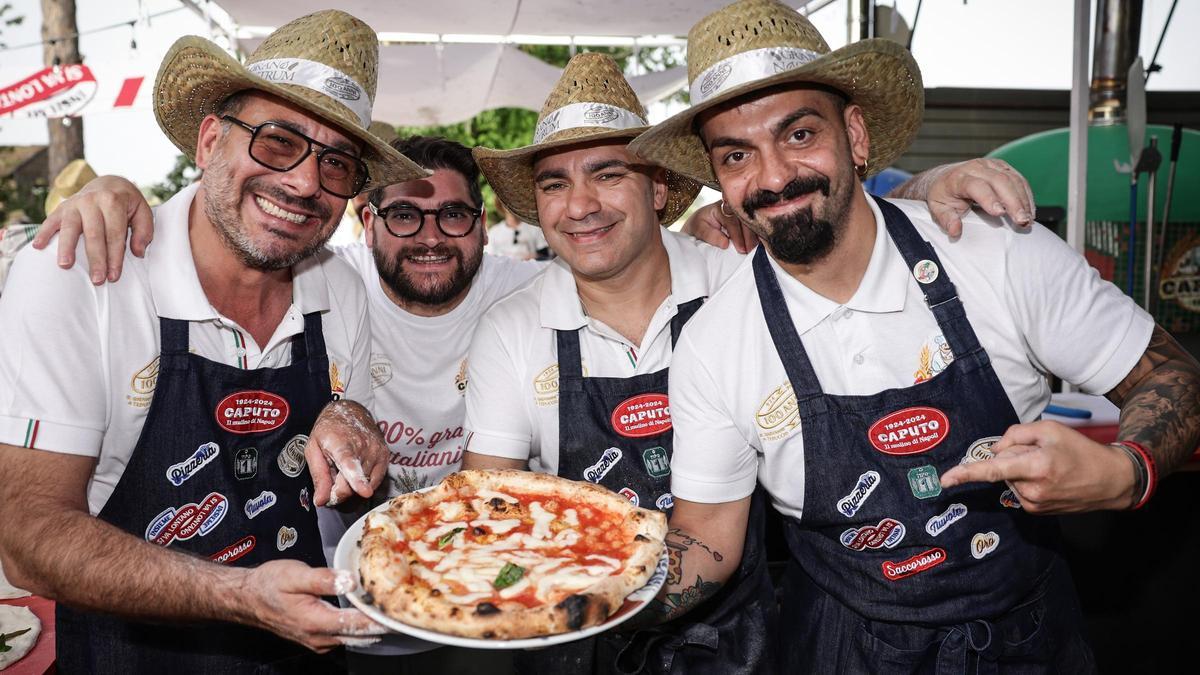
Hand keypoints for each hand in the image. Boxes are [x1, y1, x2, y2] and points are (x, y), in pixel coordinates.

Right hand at [32, 175, 152, 284]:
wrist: (109, 183)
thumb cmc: (127, 203)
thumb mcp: (143, 211)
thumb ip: (144, 231)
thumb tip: (137, 252)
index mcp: (113, 201)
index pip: (114, 234)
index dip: (115, 257)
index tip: (114, 276)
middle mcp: (92, 200)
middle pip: (93, 234)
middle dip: (95, 259)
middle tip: (97, 280)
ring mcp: (74, 203)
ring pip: (70, 228)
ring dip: (66, 248)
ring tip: (65, 265)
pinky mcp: (62, 207)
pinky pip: (50, 220)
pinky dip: (43, 233)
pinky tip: (38, 246)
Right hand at [240, 560, 386, 651]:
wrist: (247, 598)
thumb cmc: (268, 584)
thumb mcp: (296, 574)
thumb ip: (324, 579)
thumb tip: (350, 581)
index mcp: (316, 622)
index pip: (358, 624)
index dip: (381, 618)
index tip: (400, 611)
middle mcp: (319, 637)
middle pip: (361, 635)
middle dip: (383, 624)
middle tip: (403, 609)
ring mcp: (318, 641)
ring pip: (354, 638)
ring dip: (372, 627)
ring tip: (391, 610)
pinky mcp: (316, 638)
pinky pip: (345, 636)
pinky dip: (359, 627)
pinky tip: (368, 614)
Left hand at [306, 400, 387, 506]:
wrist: (352, 411)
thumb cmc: (328, 431)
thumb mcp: (313, 449)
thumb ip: (318, 476)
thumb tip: (322, 501)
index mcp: (340, 443)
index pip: (349, 464)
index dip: (356, 479)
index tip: (364, 492)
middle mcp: (363, 447)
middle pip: (353, 485)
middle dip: (339, 490)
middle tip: (331, 480)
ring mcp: (377, 452)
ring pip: (364, 486)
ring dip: (351, 486)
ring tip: (344, 469)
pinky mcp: (385, 456)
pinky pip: (374, 483)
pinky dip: (363, 483)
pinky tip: (356, 471)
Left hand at [679, 200, 759, 253]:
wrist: (701, 223)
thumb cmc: (699, 226)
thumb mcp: (699, 230)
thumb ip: (710, 235)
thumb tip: (725, 243)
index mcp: (720, 207)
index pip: (732, 221)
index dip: (737, 236)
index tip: (741, 249)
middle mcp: (733, 207)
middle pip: (745, 220)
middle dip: (749, 237)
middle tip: (750, 252)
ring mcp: (741, 211)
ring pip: (752, 222)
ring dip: (755, 237)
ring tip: (756, 251)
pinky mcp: (746, 217)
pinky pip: (754, 225)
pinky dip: (757, 235)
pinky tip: (760, 245)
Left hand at [922, 159, 1034, 236]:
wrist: (943, 177)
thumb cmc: (941, 195)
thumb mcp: (936, 208)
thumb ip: (946, 220)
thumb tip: (955, 231)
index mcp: (959, 177)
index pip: (977, 185)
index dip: (989, 198)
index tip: (1000, 213)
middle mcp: (976, 167)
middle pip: (1000, 181)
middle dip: (1014, 202)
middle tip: (1022, 221)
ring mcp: (991, 165)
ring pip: (1013, 179)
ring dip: (1024, 200)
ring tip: (1028, 219)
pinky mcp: (1002, 167)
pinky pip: (1019, 179)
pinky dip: (1026, 195)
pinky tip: (1029, 210)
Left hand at [939, 420, 1135, 513]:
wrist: (1111, 480)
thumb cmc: (1082, 451)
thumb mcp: (1049, 430)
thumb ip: (1015, 434)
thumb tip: (994, 450)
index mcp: (1036, 466)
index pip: (993, 470)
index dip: (967, 473)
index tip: (945, 480)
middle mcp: (1032, 490)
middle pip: (1003, 467)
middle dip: (1013, 456)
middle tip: (1042, 452)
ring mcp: (1034, 504)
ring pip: (1009, 478)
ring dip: (1021, 469)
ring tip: (1050, 466)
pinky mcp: (1037, 511)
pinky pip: (1018, 488)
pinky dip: (1026, 479)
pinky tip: (1049, 477)